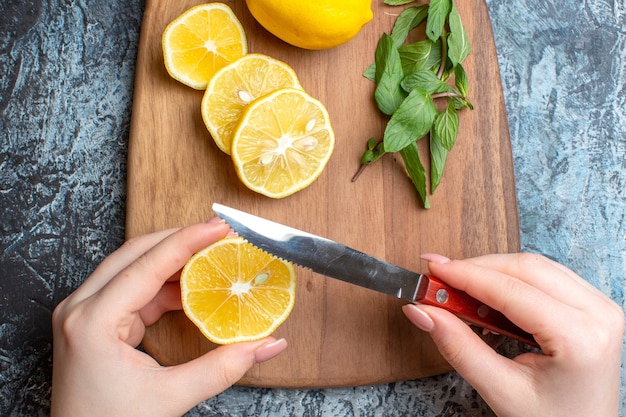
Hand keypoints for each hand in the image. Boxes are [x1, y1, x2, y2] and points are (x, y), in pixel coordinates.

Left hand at [51, 220, 286, 416]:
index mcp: (92, 322)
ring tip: (210, 257)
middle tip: (219, 235)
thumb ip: (223, 368)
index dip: (189, 240)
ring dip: (173, 261)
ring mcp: (83, 313)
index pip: (147, 264)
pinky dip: (163, 284)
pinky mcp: (93, 322)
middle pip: (136, 253)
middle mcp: (81, 308)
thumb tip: (266, 344)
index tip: (220, 227)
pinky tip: (190, 286)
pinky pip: (132, 289)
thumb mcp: (170, 398)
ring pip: (132, 267)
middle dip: (181, 241)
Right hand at [403, 253, 622, 416]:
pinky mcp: (593, 305)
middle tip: (438, 279)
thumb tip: (423, 311)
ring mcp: (600, 306)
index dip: (465, 275)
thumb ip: (458, 347)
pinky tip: (489, 294)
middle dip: (476, 269)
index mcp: (580, 338)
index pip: (510, 290)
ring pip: (535, 266)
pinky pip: (547, 275)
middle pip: (525, 268)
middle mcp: (598, 314)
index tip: (432, 271)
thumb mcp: (501, 390)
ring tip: (459, 289)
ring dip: (492, 271)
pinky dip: (512, 279)